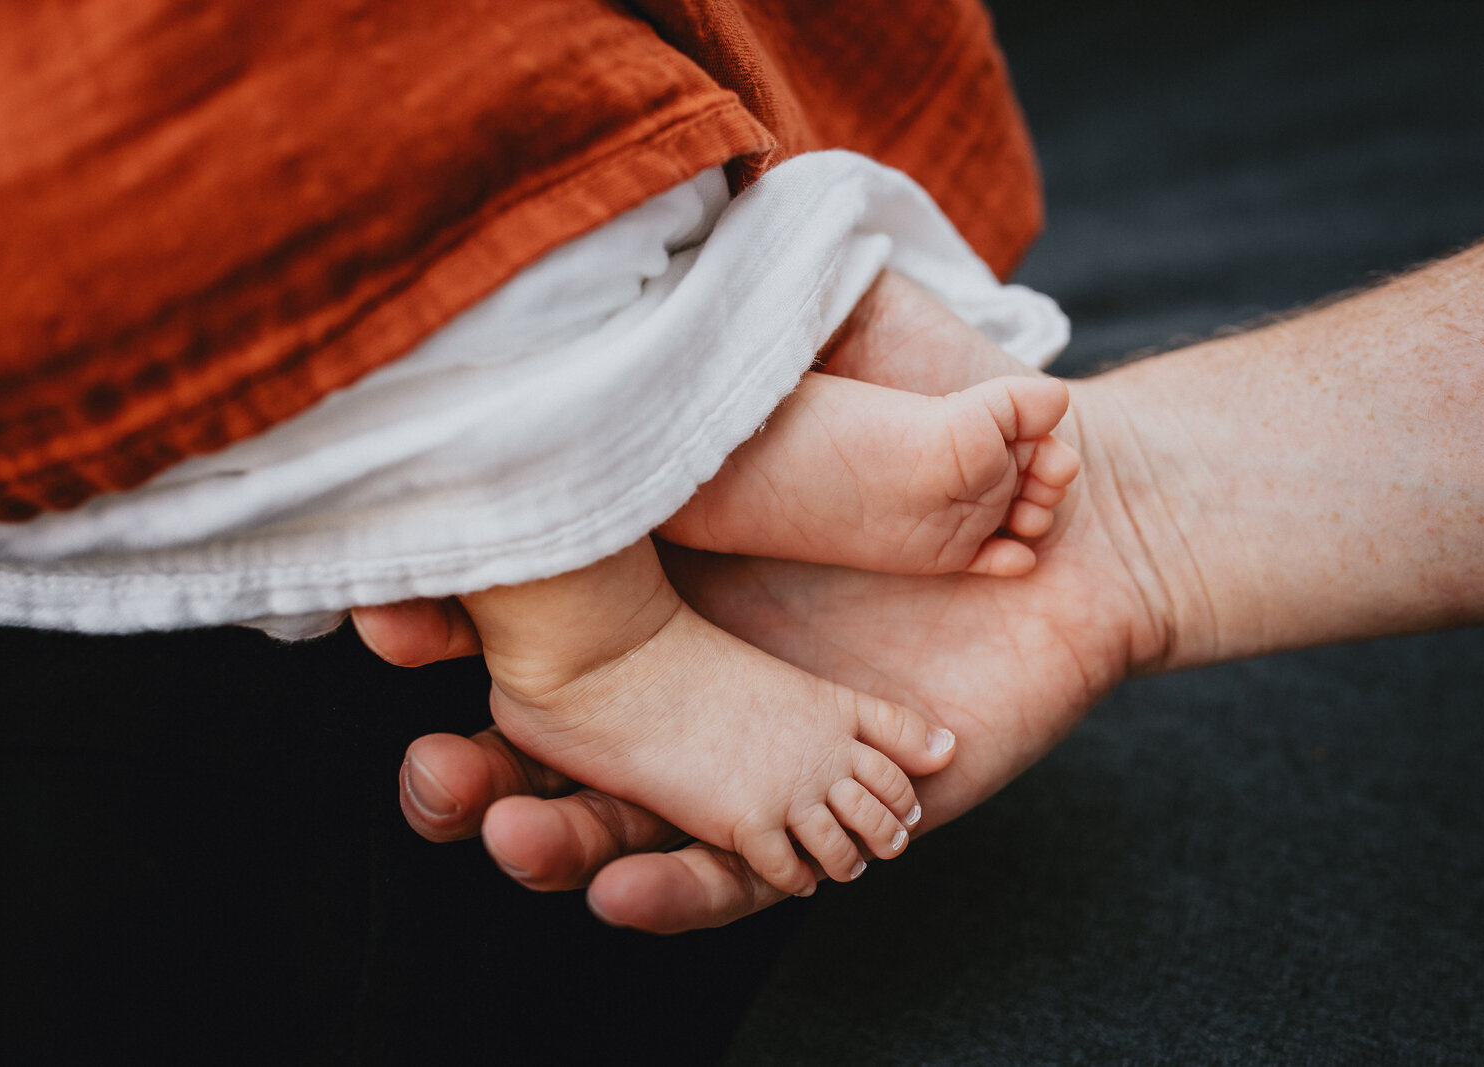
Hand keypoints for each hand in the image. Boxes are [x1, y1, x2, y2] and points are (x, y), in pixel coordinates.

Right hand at [353, 273, 1170, 929]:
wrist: (1085, 522)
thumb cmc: (955, 424)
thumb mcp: (841, 341)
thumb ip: (742, 303)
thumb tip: (643, 239)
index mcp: (654, 566)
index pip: (520, 611)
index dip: (444, 618)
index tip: (398, 615)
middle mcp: (682, 665)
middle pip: (540, 740)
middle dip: (464, 765)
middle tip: (431, 766)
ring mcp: (745, 750)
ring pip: (615, 819)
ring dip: (542, 834)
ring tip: (506, 828)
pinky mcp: (817, 817)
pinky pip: (734, 876)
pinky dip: (676, 891)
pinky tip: (622, 887)